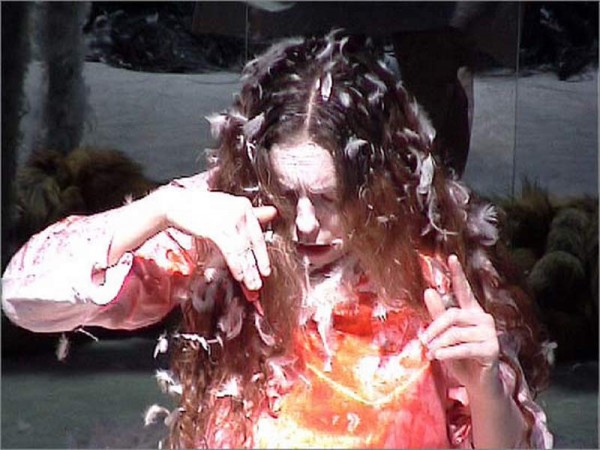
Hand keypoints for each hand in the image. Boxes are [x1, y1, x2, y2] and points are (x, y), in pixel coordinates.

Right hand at [161, 188, 276, 291]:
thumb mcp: (228, 208)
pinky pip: (231, 251)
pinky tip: (239, 275)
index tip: (265, 268)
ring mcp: (230, 219)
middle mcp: (240, 210)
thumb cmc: (200, 208)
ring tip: (251, 284)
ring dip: (248, 270)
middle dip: (257, 265)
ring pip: (243, 250)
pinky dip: (236, 264)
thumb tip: (273, 212)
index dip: (261, 254)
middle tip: (260, 280)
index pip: (257, 234)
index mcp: (244, 205)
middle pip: (253, 243)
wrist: (175, 204)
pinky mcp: (217, 228)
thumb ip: (250, 214)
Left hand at [420, 254, 499, 389]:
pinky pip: (464, 348)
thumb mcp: (445, 336)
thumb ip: (438, 314)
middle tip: (422, 340)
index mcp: (471, 311)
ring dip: (439, 344)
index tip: (451, 257)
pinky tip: (438, 356)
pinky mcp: (492, 349)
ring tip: (430, 352)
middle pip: (453, 315)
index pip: (464, 290)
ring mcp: (489, 333)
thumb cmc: (460, 357)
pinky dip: (448, 352)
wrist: (477, 384)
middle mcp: (483, 318)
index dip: (458, 274)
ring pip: (456, 333)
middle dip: (435, 328)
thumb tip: (428, 290)